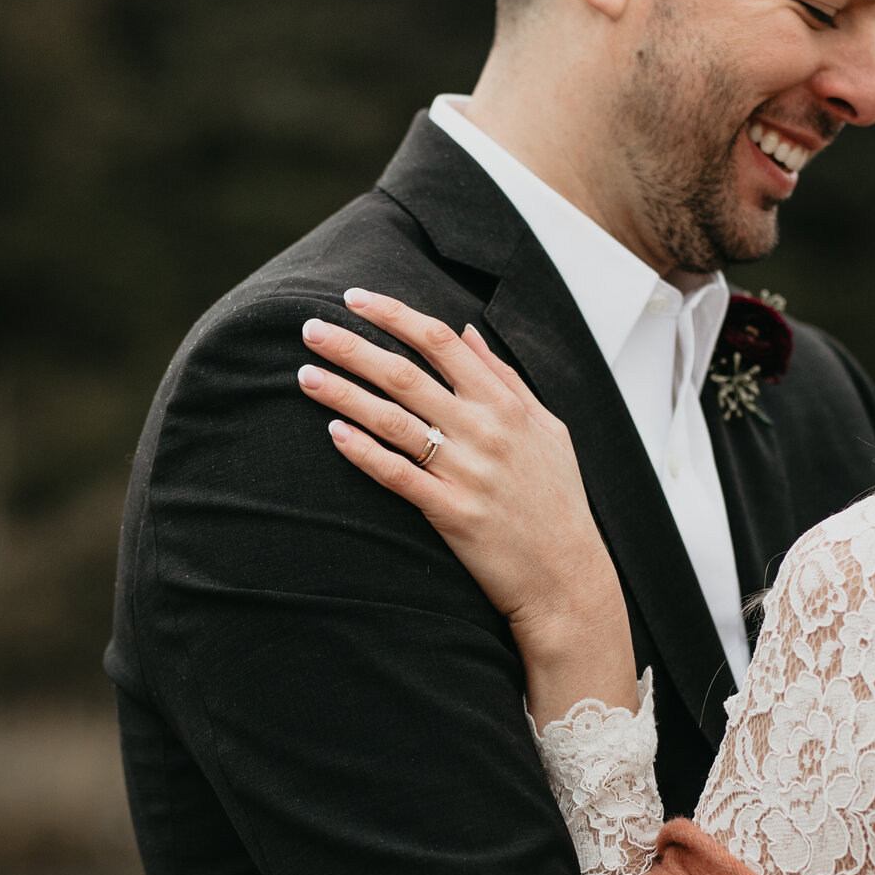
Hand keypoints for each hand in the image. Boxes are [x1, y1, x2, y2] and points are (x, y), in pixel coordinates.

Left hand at [297, 288, 635, 721]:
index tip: (354, 298)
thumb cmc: (556, 501)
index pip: (441, 340)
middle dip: (352, 347)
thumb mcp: (548, 428)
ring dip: (344, 394)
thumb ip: (506, 377)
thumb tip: (468, 330)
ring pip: (392, 420)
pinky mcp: (453, 513)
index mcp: (506, 404)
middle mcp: (485, 430)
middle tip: (310, 329)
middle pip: (405, 373)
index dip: (393, 314)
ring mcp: (468, 472)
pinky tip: (333, 432)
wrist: (568, 577)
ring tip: (306, 375)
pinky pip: (398, 475)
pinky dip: (363, 452)